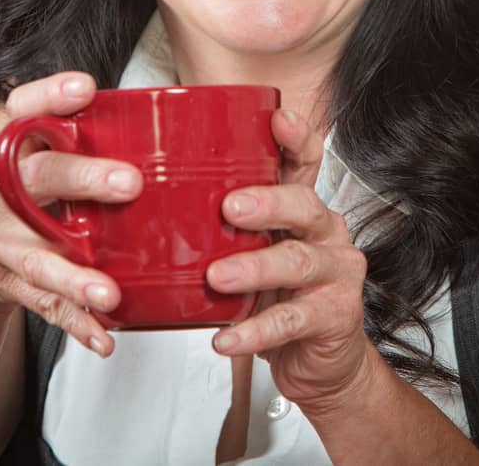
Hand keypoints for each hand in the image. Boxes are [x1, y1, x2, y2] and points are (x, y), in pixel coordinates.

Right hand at [0, 71, 139, 356]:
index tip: (87, 86)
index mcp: (17, 146)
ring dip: (74, 277)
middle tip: (130, 184)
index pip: (24, 106)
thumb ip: (92, 138)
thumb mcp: (46, 155)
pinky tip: (103, 335)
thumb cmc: (33, 192)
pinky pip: (41, 303)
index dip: (51, 94)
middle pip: (38, 178)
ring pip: (35, 256)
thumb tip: (184, 129)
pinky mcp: (4, 279)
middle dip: (82, 179)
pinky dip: (74, 322)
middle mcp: (0, 186)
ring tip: (109, 292)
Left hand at [206, 109, 376, 413]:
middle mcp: (324, 232)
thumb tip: (143, 203)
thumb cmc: (275, 297)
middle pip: (303, 204)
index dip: (296, 138)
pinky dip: (256, 330)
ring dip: (255, 267)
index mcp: (302, 209)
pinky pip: (292, 320)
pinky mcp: (335, 314)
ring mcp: (335, 272)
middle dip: (267, 202)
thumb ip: (218, 230)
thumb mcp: (251, 254)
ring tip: (218, 277)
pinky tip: (227, 337)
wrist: (317, 360)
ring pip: (298, 261)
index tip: (278, 119)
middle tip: (230, 208)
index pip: (305, 161)